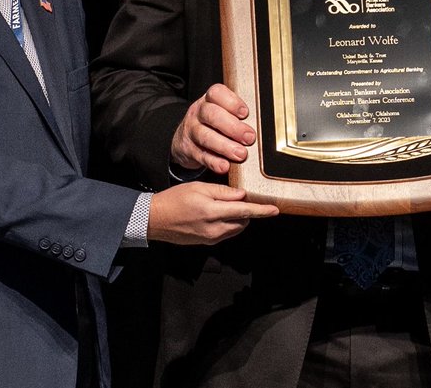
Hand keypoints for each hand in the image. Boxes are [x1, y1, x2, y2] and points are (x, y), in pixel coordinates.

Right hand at [147, 182, 278, 244]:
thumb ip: (222, 192)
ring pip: (235, 228)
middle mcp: (214, 229)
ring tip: (225, 205)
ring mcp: (210, 238)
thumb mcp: (199, 188)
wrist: (155, 220)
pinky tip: (218, 214)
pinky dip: (228, 223)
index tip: (275, 210)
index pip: (244, 211)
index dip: (261, 211)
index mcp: (212, 212)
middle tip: (240, 198)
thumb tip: (241, 195)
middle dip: (247, 211)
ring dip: (238, 217)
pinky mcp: (206, 242)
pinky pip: (225, 233)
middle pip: (243, 221)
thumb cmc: (174, 200)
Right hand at [170, 84, 256, 173]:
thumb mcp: (221, 112)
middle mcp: (198, 112)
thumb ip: (238, 115)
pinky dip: (214, 162)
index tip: (245, 113)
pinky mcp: (188, 150)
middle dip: (233, 127)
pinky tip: (225, 166)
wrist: (185, 139)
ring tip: (241, 154)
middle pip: (212, 115)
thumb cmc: (212, 124)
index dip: (232, 102)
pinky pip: (201, 156)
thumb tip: (260, 124)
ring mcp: (191, 131)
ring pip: (206, 136)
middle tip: (249, 138)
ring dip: (225, 146)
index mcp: (209, 100)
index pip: (217, 93)